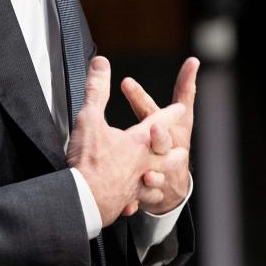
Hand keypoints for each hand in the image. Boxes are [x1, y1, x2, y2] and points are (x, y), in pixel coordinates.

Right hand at [66, 57, 186, 225]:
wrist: (84, 199)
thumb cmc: (89, 160)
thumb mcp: (89, 118)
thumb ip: (96, 89)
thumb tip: (101, 63)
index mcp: (137, 141)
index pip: (159, 121)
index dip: (170, 113)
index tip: (180, 109)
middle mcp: (143, 163)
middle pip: (166, 157)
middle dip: (173, 152)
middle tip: (180, 151)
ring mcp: (136, 185)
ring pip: (156, 182)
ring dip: (160, 178)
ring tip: (160, 177)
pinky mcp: (126, 201)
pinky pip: (137, 200)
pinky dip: (137, 199)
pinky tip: (134, 201)